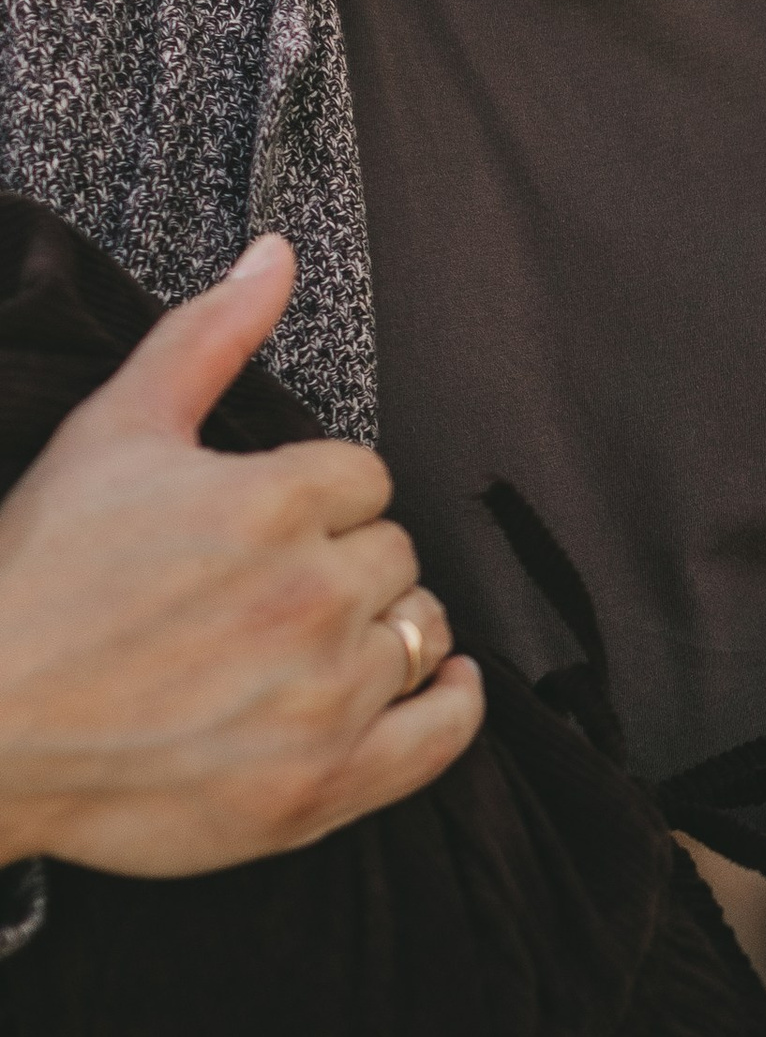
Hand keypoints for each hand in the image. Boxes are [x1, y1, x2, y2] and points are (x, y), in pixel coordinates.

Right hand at [0, 236, 483, 875]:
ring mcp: (326, 696)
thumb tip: (275, 252)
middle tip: (271, 591)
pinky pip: (445, 733)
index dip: (319, 499)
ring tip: (317, 641)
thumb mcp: (113, 430)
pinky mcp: (326, 783)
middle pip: (395, 556)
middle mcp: (315, 596)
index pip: (366, 479)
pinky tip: (440, 686)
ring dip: (384, 630)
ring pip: (421, 633)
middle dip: (344, 564)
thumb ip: (206, 335)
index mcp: (275, 502)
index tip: (268, 528)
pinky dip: (454, 705)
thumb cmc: (38, 578)